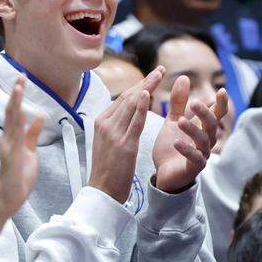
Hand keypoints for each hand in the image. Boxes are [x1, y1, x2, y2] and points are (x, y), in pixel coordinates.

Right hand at [0, 76, 43, 217]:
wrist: (11, 197)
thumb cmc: (20, 174)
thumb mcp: (30, 149)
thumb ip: (33, 132)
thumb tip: (38, 114)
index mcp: (13, 136)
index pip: (15, 112)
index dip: (18, 95)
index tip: (22, 79)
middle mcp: (8, 139)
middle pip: (11, 113)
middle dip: (15, 94)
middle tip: (20, 77)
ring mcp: (9, 148)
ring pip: (11, 123)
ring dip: (14, 105)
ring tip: (18, 90)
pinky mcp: (12, 159)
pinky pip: (16, 141)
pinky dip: (19, 129)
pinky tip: (23, 117)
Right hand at [88, 67, 161, 202]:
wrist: (102, 192)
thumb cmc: (107, 170)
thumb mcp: (108, 143)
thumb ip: (116, 127)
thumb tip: (126, 114)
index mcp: (101, 122)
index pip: (122, 99)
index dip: (139, 85)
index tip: (152, 76)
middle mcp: (105, 124)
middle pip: (127, 97)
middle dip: (145, 81)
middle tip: (160, 70)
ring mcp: (113, 134)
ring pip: (131, 104)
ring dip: (147, 87)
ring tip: (159, 75)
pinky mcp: (123, 145)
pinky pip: (133, 122)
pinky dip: (140, 106)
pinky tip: (148, 93)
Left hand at [153, 76, 227, 193]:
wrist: (163, 173)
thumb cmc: (171, 146)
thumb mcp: (173, 120)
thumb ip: (179, 102)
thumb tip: (184, 77)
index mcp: (203, 128)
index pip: (216, 114)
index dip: (221, 103)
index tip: (222, 91)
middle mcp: (206, 141)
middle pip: (211, 125)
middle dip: (204, 114)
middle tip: (194, 103)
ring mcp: (202, 155)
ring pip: (203, 141)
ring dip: (192, 130)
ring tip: (180, 121)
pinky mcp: (194, 168)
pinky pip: (194, 159)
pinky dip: (186, 150)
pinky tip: (176, 142)